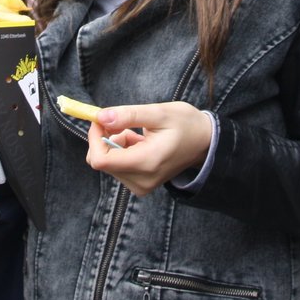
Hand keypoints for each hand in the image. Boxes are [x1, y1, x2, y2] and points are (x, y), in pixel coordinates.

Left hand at [84, 102, 213, 196]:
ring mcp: (141, 186)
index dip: (94, 138)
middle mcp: (141, 180)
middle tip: (123, 122)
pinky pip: (117, 168)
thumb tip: (101, 117)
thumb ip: (128, 115)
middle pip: (102, 162)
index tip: (101, 120)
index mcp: (146, 162)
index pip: (101, 160)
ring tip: (138, 135)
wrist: (205, 143)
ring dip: (115, 145)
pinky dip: (122, 152)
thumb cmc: (186, 124)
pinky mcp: (141, 186)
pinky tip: (140, 144)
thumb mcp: (159, 113)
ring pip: (108, 164)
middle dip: (106, 139)